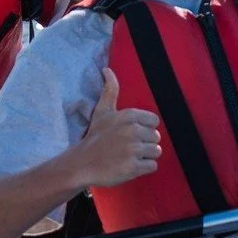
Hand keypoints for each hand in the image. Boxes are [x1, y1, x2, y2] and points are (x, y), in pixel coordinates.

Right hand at [71, 69, 160, 187]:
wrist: (82, 163)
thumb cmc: (95, 136)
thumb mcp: (102, 111)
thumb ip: (110, 89)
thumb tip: (107, 69)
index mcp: (129, 116)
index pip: (154, 121)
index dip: (144, 129)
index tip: (131, 134)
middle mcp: (133, 131)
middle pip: (156, 138)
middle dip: (144, 143)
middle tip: (127, 147)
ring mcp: (133, 150)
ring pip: (156, 152)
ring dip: (145, 156)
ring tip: (128, 156)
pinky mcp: (134, 167)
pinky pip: (152, 166)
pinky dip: (143, 168)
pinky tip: (129, 165)